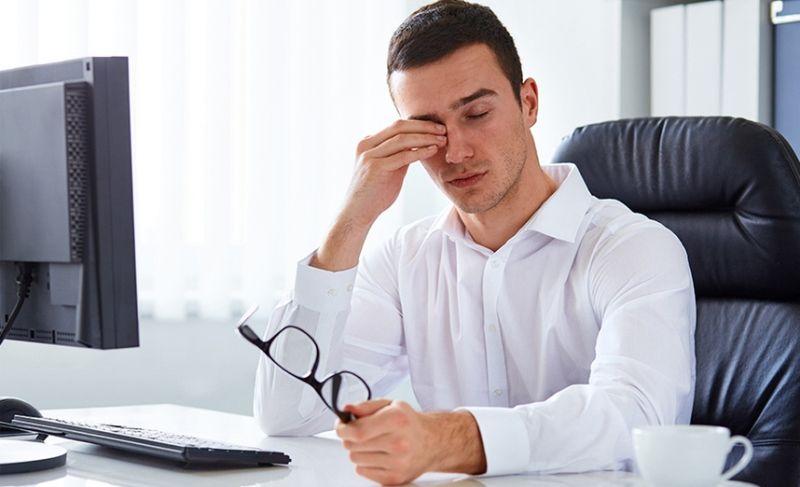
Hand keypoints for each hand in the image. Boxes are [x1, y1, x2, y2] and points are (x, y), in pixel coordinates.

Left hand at [335, 399, 486, 484]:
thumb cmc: (408, 422)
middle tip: (360, 432)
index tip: (341, 426)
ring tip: (374, 443)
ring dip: (359, 450)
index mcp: (396, 420)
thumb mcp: (390, 405)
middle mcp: (399, 443)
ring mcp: (398, 463)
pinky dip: (366, 463)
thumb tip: (346, 409)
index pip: (358, 431)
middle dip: (350, 438)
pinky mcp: (395, 478)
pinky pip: (363, 471)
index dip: (343, 429)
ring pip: (356, 459)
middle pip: (353, 445)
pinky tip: (379, 455)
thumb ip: (365, 406)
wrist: (433, 442)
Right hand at [342, 120, 446, 228]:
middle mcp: (367, 145)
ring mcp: (370, 155)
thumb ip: (399, 155)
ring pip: (402, 139)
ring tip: (442, 140)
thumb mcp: (388, 168)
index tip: (436, 128)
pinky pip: (403, 156)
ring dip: (425, 138)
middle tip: (443, 129)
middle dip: (424, 126)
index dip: (418, 124)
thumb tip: (418, 146)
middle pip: (399, 127)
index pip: (397, 126)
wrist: (358, 212)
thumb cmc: (374, 192)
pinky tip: (433, 150)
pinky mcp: (376, 168)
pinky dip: (420, 151)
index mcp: (368, 142)